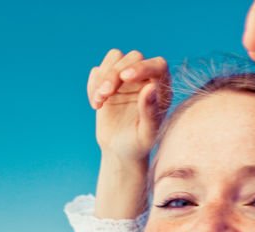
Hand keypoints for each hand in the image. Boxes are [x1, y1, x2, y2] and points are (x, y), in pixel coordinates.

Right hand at [88, 49, 169, 163]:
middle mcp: (146, 78)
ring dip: (103, 76)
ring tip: (99, 101)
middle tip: (105, 95)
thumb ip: (150, 112)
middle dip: (115, 73)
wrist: (120, 151)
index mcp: (162, 88)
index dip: (142, 66)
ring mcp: (126, 78)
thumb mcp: (146, 133)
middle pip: (133, 57)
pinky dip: (93, 85)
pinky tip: (97, 105)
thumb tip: (150, 87)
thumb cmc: (139, 144)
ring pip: (115, 57)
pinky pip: (98, 71)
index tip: (126, 77)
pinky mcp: (109, 82)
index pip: (158, 65)